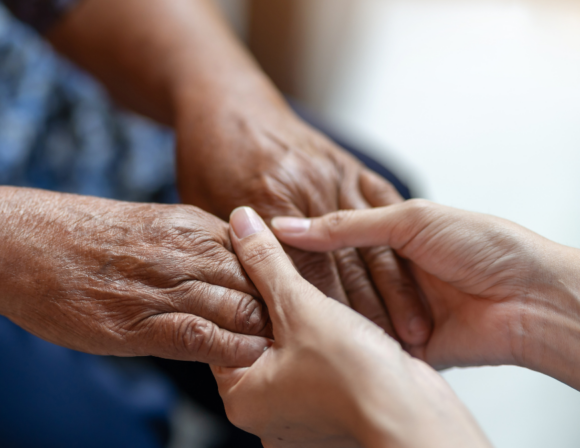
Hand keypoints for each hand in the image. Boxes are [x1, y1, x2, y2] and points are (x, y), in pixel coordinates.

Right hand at [0, 191, 271, 366]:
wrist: (22, 242)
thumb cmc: (80, 236)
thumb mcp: (147, 225)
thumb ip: (189, 245)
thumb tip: (223, 272)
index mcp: (191, 225)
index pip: (260, 254)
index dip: (280, 282)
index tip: (291, 304)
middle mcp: (186, 252)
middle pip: (260, 282)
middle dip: (283, 311)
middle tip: (300, 336)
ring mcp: (164, 286)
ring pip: (241, 309)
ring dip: (264, 335)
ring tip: (282, 356)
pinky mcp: (139, 323)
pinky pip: (202, 337)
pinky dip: (230, 351)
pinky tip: (243, 362)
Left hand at [175, 95, 430, 346]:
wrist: (227, 100)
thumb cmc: (209, 158)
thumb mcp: (204, 208)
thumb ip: (229, 251)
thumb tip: (240, 304)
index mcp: (267, 201)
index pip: (302, 273)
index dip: (326, 319)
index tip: (344, 357)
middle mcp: (305, 187)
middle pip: (342, 264)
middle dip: (368, 315)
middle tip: (391, 358)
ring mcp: (331, 174)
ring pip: (370, 242)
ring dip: (397, 292)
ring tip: (417, 335)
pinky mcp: (350, 167)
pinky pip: (384, 211)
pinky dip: (399, 247)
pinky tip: (415, 278)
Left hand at [212, 207, 488, 447]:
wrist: (417, 419)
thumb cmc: (357, 378)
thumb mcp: (301, 307)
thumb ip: (267, 263)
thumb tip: (241, 223)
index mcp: (241, 397)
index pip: (225, 331)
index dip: (240, 291)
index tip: (254, 263)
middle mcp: (265, 415)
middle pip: (259, 342)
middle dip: (275, 309)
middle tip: (286, 277)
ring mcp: (300, 419)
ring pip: (292, 354)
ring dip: (303, 325)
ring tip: (315, 298)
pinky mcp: (333, 415)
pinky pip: (319, 370)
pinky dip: (326, 347)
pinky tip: (339, 325)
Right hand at [271, 199, 579, 377]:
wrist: (531, 300)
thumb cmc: (487, 246)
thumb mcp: (411, 220)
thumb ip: (347, 225)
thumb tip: (289, 226)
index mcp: (394, 234)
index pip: (334, 236)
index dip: (300, 240)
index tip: (264, 241)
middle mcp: (392, 272)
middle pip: (336, 277)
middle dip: (307, 280)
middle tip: (264, 281)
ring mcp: (397, 310)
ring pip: (347, 311)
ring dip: (326, 310)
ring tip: (285, 309)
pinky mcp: (405, 346)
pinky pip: (367, 343)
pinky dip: (348, 340)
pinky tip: (319, 334)